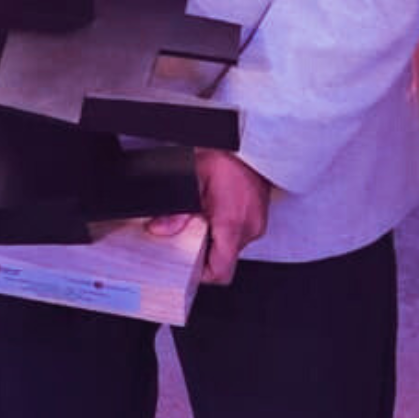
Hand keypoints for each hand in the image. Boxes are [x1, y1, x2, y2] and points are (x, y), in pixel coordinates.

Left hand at [176, 150, 274, 286]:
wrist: (251, 142)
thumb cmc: (228, 155)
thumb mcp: (194, 178)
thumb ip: (176, 210)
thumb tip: (159, 229)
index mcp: (232, 223)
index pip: (220, 271)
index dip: (202, 275)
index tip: (188, 268)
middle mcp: (249, 228)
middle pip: (224, 260)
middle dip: (205, 253)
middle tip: (190, 236)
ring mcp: (257, 223)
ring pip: (232, 248)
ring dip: (216, 240)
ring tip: (203, 219)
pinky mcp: (259, 217)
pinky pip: (240, 234)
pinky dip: (225, 230)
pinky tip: (215, 212)